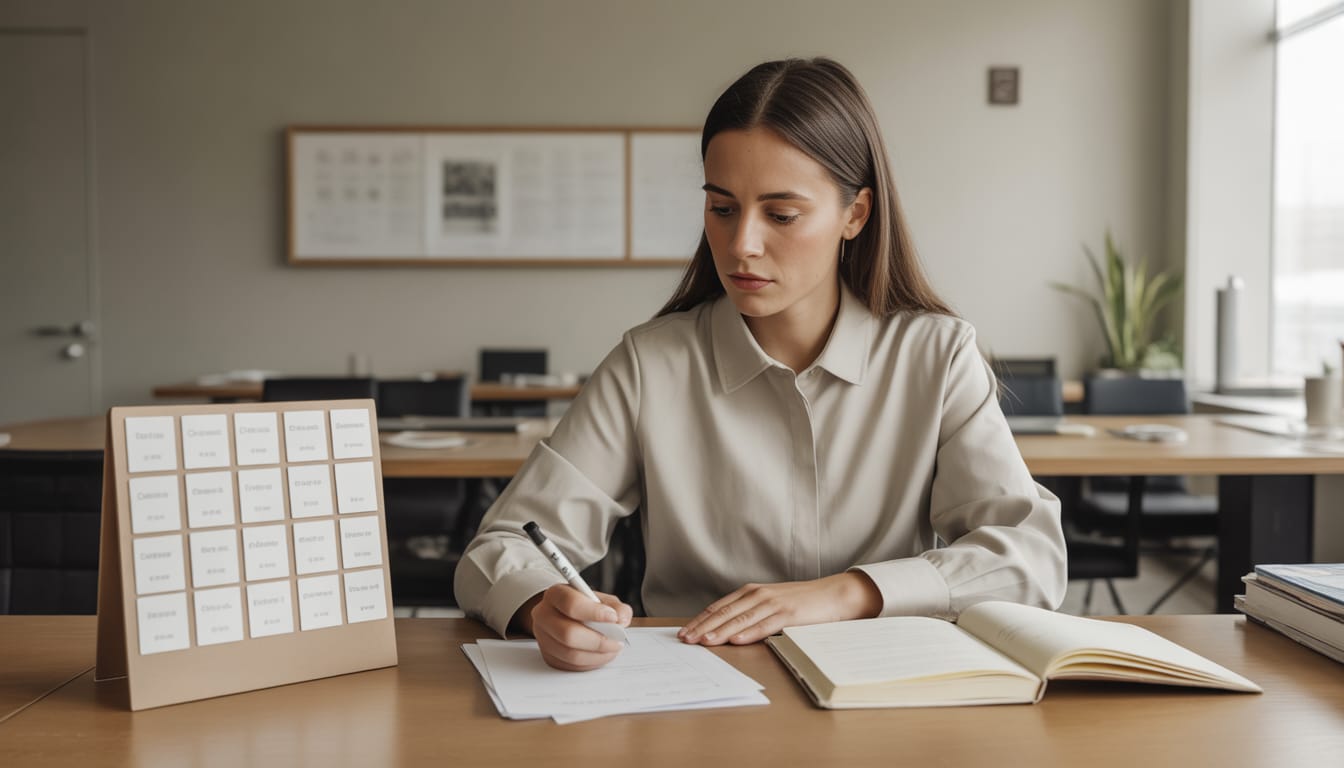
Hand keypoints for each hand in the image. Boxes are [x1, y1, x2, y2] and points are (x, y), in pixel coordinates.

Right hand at [518, 584, 633, 670]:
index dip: (595, 613)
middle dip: (598, 641)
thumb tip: (621, 619)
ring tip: (612, 649)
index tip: (613, 618)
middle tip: (617, 641)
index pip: (571, 604)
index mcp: (556, 594)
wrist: (563, 615)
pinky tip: (601, 655)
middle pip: (568, 634)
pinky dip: (591, 663)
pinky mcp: (549, 656)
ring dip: (597, 655)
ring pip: (570, 654)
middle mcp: (544, 615)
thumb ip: (616, 606)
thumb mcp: (601, 599)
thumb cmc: (584, 606)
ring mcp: (543, 638)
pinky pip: (571, 666)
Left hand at [678, 572, 881, 645]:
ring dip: (720, 631)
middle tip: (685, 640)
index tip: (684, 633)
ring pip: (740, 619)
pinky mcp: (789, 614)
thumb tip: (725, 630)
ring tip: (703, 642)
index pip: (718, 607)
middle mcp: (758, 595)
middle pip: (724, 613)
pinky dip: (748, 633)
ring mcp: (773, 604)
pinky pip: (765, 625)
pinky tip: (735, 640)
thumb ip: (750, 612)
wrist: (833, 594)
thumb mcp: (770, 603)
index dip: (700, 620)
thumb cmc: (801, 602)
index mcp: (751, 592)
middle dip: (702, 627)